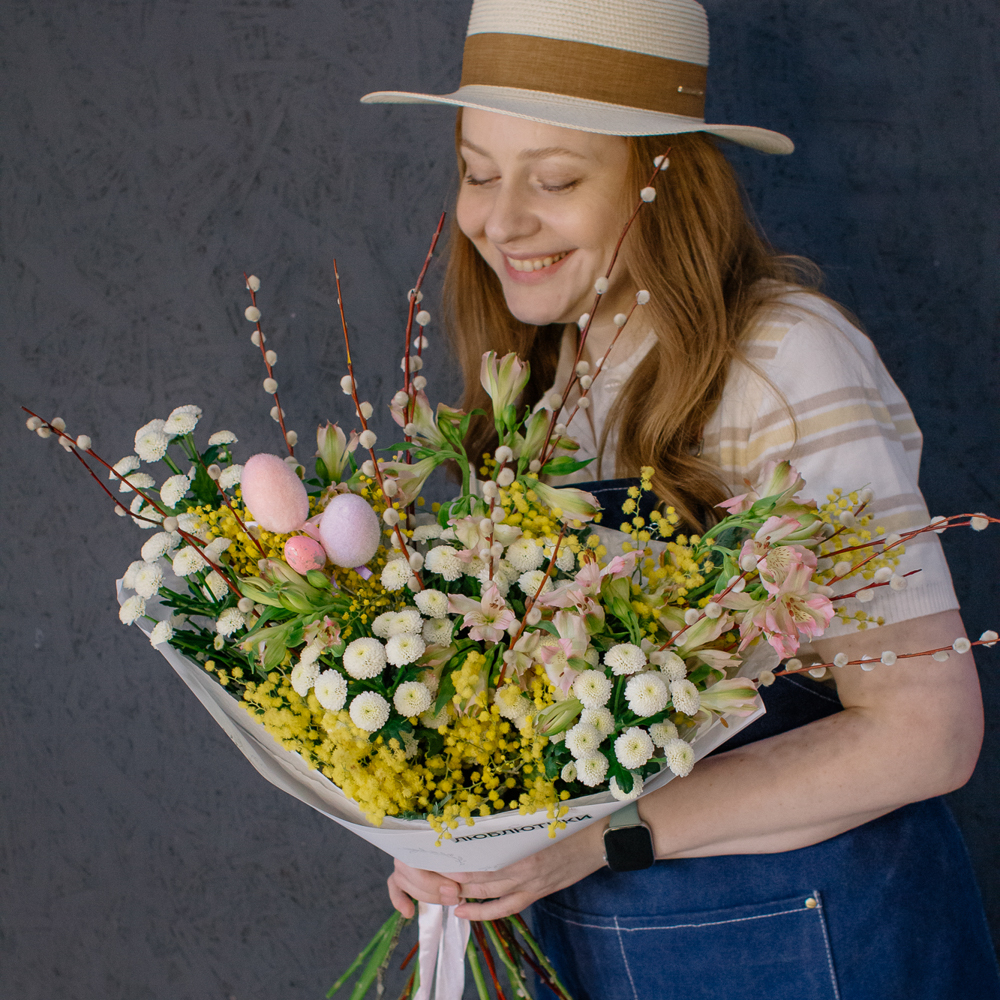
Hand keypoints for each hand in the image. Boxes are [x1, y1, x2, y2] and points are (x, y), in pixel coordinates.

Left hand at [388, 816, 607, 920]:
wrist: (601, 839)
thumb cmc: (570, 818)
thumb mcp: (538, 812)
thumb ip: (511, 817)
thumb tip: (480, 809)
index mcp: (520, 840)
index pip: (477, 849)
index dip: (453, 851)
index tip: (432, 844)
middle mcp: (521, 865)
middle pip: (475, 872)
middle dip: (449, 873)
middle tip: (426, 869)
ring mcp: (528, 883)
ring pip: (485, 891)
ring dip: (460, 891)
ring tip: (438, 888)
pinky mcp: (536, 893)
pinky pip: (504, 908)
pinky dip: (482, 913)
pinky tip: (462, 912)